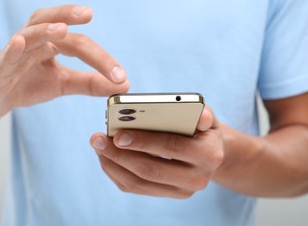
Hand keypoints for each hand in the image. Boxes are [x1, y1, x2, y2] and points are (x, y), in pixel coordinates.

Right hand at [0, 5, 128, 120]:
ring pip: (28, 34)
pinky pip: (6, 57)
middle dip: (70, 17)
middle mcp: (34, 42)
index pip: (79, 44)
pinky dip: (13, 49)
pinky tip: (19, 42)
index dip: (100, 58)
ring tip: (61, 28)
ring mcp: (15, 54)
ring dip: (44, 29)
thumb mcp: (63, 84)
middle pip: (54, 26)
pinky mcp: (0, 70)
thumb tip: (123, 83)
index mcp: (51, 43)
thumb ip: (90, 83)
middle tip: (88, 13)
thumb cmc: (28, 84)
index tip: (120, 75)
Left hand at [90, 107, 224, 198]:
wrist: (210, 152)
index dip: (144, 141)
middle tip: (97, 139)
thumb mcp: (206, 115)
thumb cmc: (201, 128)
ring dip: (114, 165)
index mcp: (208, 154)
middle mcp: (197, 178)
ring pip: (140, 183)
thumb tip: (201, 117)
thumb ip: (202, 113)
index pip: (171, 147)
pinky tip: (105, 156)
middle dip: (120, 155)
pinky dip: (117, 172)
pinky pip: (136, 188)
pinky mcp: (167, 194)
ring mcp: (181, 191)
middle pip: (151, 170)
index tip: (118, 134)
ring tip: (98, 146)